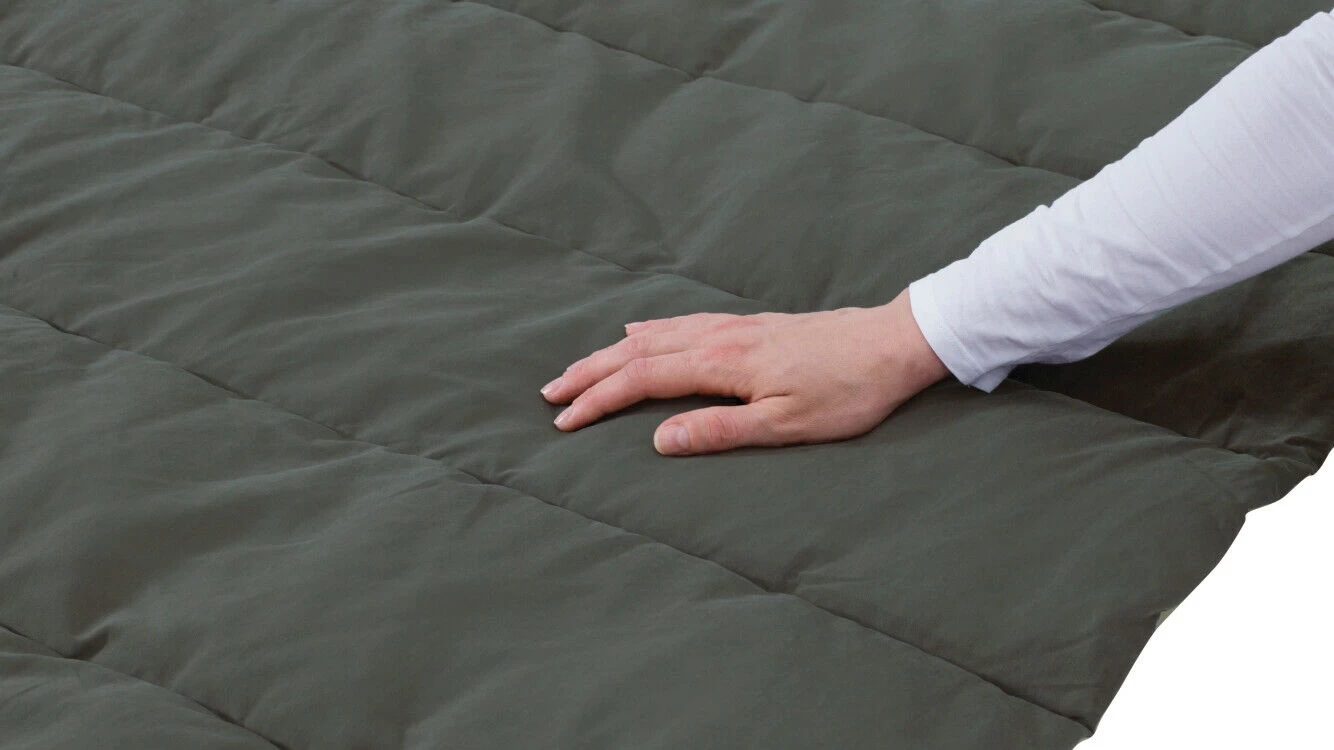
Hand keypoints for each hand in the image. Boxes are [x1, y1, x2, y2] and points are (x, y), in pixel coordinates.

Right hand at [540, 289, 949, 455]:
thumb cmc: (847, 392)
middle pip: (637, 351)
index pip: (642, 380)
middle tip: (550, 393)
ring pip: (655, 334)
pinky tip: (638, 331)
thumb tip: (657, 439)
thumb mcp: (787, 425)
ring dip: (611, 352)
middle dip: (590, 373)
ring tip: (579, 367)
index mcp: (723, 363)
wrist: (892, 343)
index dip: (598, 400)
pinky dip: (647, 330)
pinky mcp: (749, 325)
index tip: (563, 421)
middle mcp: (720, 337)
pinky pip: (679, 323)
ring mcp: (733, 326)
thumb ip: (720, 431)